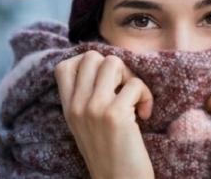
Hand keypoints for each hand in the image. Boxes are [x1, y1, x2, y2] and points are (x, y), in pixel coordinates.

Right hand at [54, 51, 154, 178]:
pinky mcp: (114, 115)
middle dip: (114, 67)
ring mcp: (94, 108)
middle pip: (92, 56)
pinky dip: (146, 96)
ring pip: (113, 62)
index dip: (86, 64)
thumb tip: (104, 66)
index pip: (64, 66)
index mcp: (68, 108)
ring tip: (134, 99)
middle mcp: (77, 105)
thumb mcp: (84, 125)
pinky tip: (145, 115)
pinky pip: (135, 84)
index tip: (104, 80)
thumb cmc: (108, 154)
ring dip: (130, 77)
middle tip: (122, 88)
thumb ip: (85, 98)